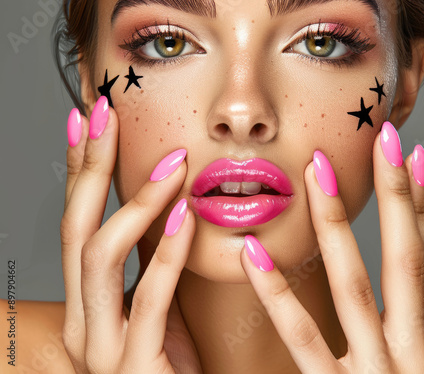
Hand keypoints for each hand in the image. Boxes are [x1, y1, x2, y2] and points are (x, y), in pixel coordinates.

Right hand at [60, 97, 201, 372]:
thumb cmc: (173, 366)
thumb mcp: (158, 307)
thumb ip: (150, 265)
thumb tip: (163, 212)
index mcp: (89, 304)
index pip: (78, 222)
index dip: (78, 169)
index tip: (88, 120)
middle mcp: (84, 322)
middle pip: (76, 228)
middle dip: (88, 167)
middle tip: (103, 113)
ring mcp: (103, 347)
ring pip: (102, 256)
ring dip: (137, 201)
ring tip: (171, 161)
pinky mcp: (135, 367)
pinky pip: (148, 299)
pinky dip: (166, 251)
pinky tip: (184, 212)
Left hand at [240, 122, 423, 372]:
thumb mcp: (411, 370)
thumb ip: (399, 330)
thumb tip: (394, 294)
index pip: (422, 258)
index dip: (420, 205)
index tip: (412, 157)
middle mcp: (411, 351)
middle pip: (402, 258)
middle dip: (395, 195)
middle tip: (384, 137)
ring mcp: (379, 373)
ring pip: (355, 285)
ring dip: (336, 224)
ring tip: (318, 170)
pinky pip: (303, 341)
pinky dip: (279, 295)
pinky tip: (255, 252)